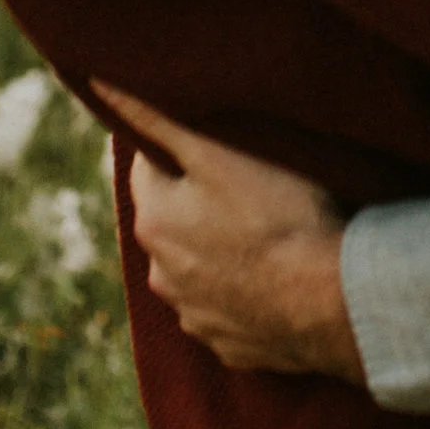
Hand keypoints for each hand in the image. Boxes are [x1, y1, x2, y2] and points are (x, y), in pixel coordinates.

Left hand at [94, 83, 366, 384]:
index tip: (216, 143)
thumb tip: (99, 83)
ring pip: (197, 269)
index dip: (181, 151)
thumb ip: (157, 119)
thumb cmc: (280, 217)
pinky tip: (275, 278)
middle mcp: (161, 274)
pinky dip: (242, 293)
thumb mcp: (218, 153)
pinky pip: (228, 309)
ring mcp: (195, 316)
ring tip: (265, 235)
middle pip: (173, 222)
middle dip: (197, 204)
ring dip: (218, 252)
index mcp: (154, 222)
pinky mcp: (228, 346)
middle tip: (247, 186)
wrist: (330, 303)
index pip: (150, 169)